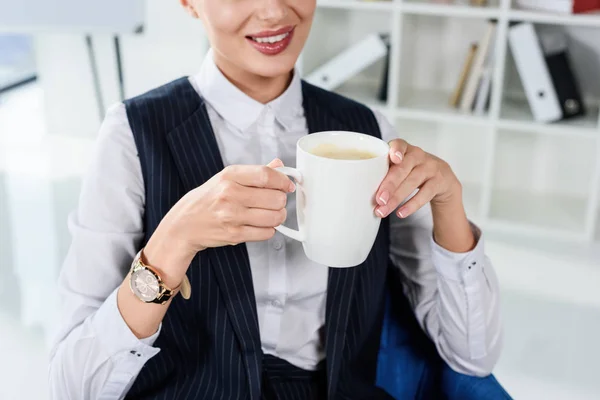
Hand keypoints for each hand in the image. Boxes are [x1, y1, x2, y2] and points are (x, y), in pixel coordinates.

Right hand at [143, 159, 292, 283]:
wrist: (183, 225)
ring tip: (270, 214)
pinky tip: (260, 225)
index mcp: (229, 176)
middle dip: (281, 201)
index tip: (288, 185)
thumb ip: (254, 172)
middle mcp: (230, 194)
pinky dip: (268, 230)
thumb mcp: (226, 178)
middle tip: (276, 202)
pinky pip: (266, 233)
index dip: (283, 181)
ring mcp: (232, 216)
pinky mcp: (234, 235)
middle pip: (275, 197)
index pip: (266, 175)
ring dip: (278, 216)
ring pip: (275, 217)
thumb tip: (279, 165)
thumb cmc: (206, 200)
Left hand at [375, 139, 461, 218]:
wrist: (441, 178)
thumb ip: (386, 172)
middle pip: (403, 168)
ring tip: (384, 210)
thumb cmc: (412, 171)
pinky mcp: (439, 181)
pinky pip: (425, 194)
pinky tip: (401, 213)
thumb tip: (364, 192)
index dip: (396, 150)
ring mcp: (430, 167)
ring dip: (396, 198)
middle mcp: (418, 155)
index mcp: (405, 149)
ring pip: (412, 182)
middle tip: (378, 199)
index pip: (400, 144)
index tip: (393, 158)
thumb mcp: (401, 166)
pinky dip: (412, 205)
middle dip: (389, 185)